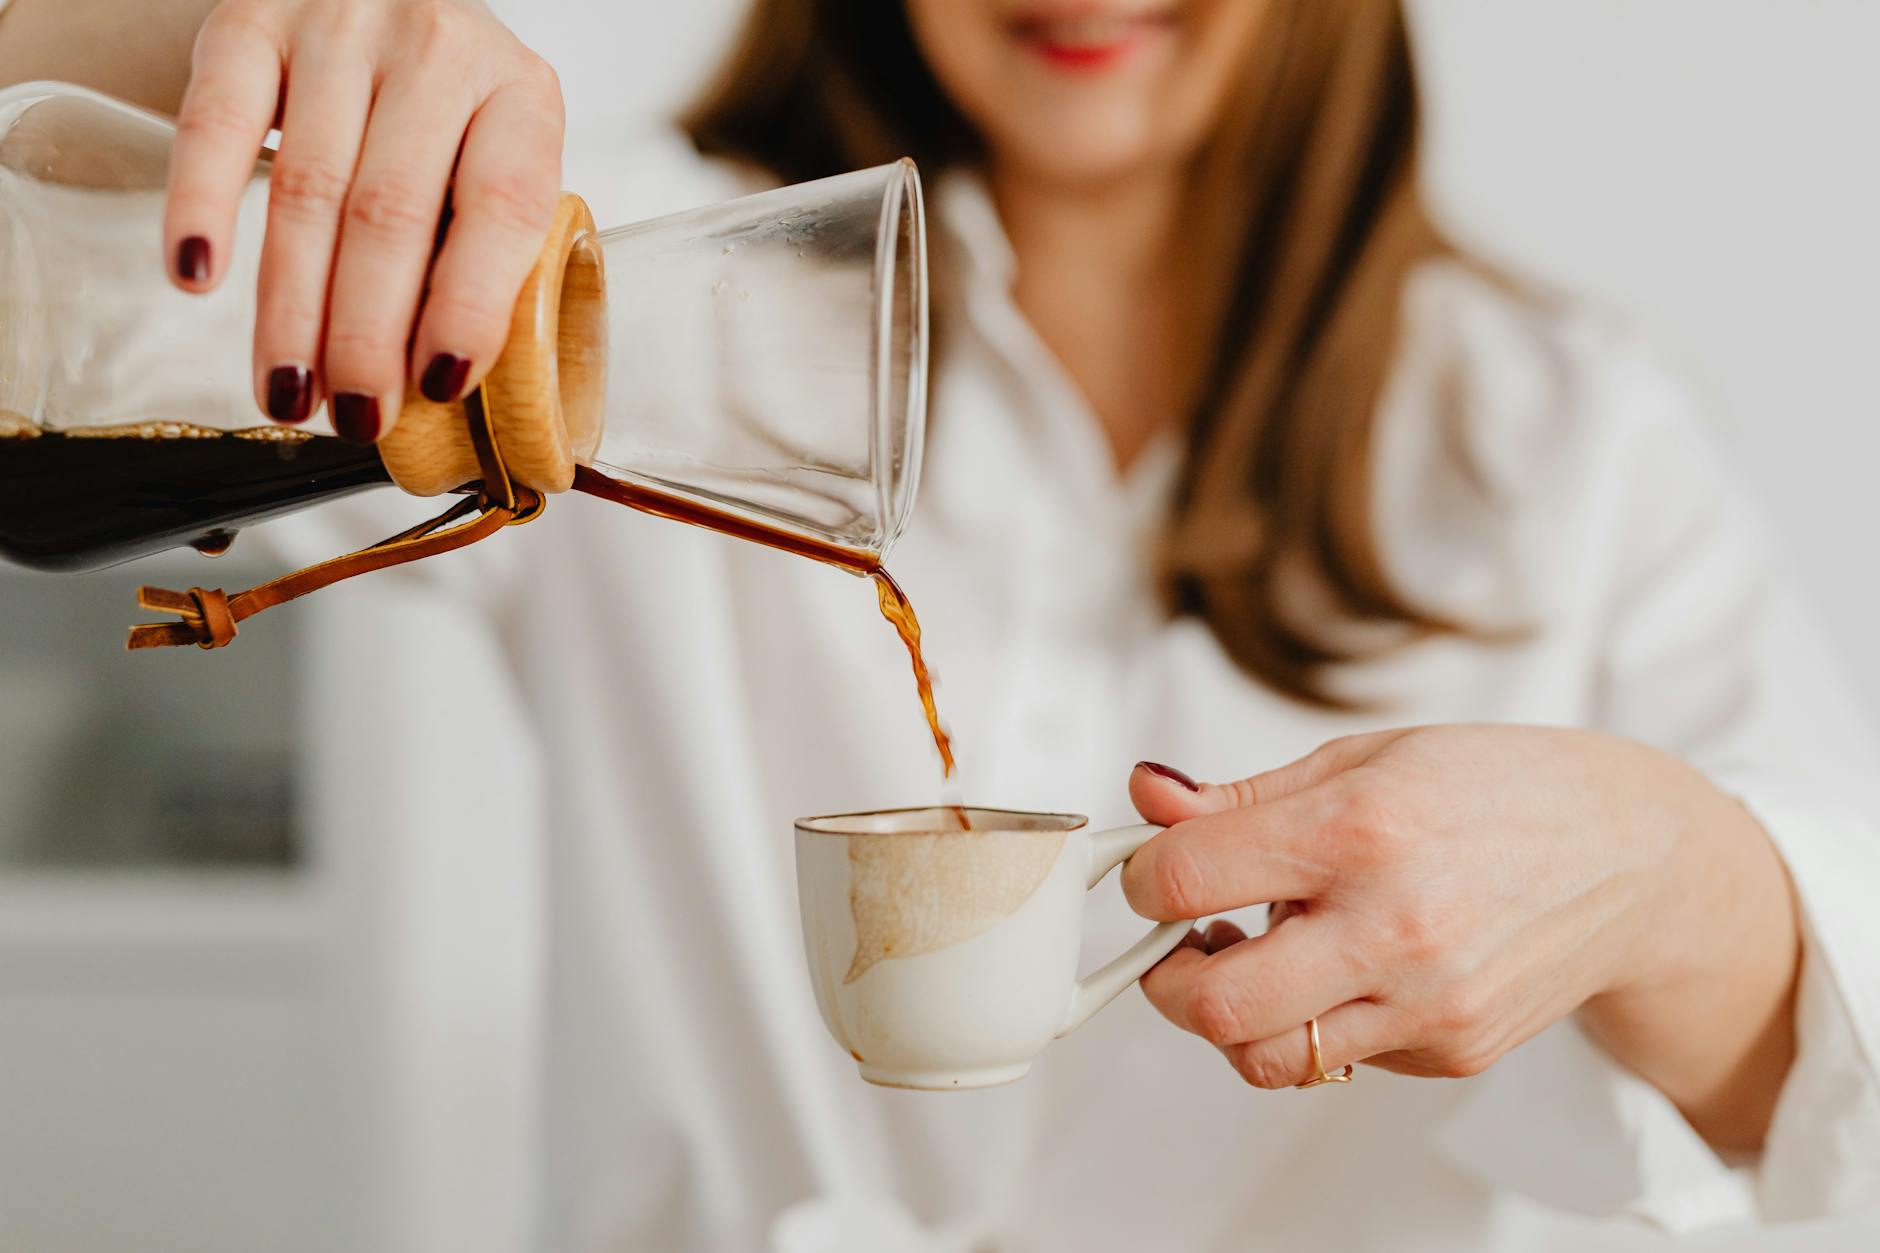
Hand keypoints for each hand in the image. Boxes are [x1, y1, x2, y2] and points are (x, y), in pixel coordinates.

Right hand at [164, 0, 562, 439]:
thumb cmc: (449, 107)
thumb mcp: (495, 160)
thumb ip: (485, 250)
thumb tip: (438, 388)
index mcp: (520, 95)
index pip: (503, 209)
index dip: (470, 306)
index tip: (440, 385)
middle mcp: (435, 48)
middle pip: (392, 213)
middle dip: (368, 334)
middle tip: (355, 415)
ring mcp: (338, 27)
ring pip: (308, 188)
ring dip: (291, 308)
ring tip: (287, 392)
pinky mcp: (249, 23)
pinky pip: (216, 122)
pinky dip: (201, 204)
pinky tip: (196, 278)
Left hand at [1123, 727, 1797, 1147]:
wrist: (1636, 856)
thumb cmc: (1498, 790)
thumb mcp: (1365, 758)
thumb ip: (1244, 796)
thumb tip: (1148, 798)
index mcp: (1361, 828)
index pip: (1185, 878)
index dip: (1141, 877)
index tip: (1151, 871)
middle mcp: (1395, 925)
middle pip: (1213, 1004)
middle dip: (1165, 978)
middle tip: (1178, 942)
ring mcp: (1428, 1002)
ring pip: (1267, 1057)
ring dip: (1232, 1014)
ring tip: (1254, 954)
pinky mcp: (1453, 1050)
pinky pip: (1338, 1059)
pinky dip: (1314, 1021)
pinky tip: (1342, 966)